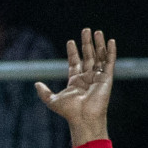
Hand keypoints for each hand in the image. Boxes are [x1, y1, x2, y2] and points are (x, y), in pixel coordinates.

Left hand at [37, 28, 114, 146]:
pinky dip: (111, 52)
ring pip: (99, 57)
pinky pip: (110, 62)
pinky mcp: (107, 78)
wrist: (83, 117)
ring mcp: (98, 77)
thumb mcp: (52, 100)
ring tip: (96, 31)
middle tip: (86, 30)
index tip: (71, 42)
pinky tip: (111, 41)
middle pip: (88, 56)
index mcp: (75, 81)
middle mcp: (87, 78)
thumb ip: (44, 92)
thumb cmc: (69, 112)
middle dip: (87, 43)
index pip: (75, 62)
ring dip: (98, 44)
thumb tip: (36, 84)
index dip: (73, 52)